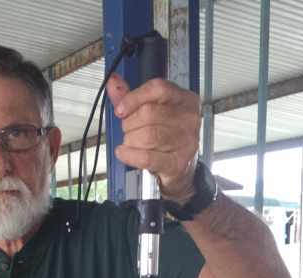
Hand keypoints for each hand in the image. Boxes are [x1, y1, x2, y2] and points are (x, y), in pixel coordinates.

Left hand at [106, 73, 200, 203]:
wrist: (182, 170)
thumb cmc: (166, 137)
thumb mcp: (152, 113)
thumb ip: (132, 97)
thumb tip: (112, 81)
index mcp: (185, 99)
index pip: (158, 88)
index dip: (134, 98)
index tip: (121, 109)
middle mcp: (189, 118)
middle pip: (149, 112)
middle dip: (129, 123)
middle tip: (127, 130)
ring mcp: (186, 141)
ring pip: (148, 135)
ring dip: (130, 139)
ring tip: (128, 142)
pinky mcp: (178, 163)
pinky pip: (147, 157)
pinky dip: (130, 155)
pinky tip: (123, 153)